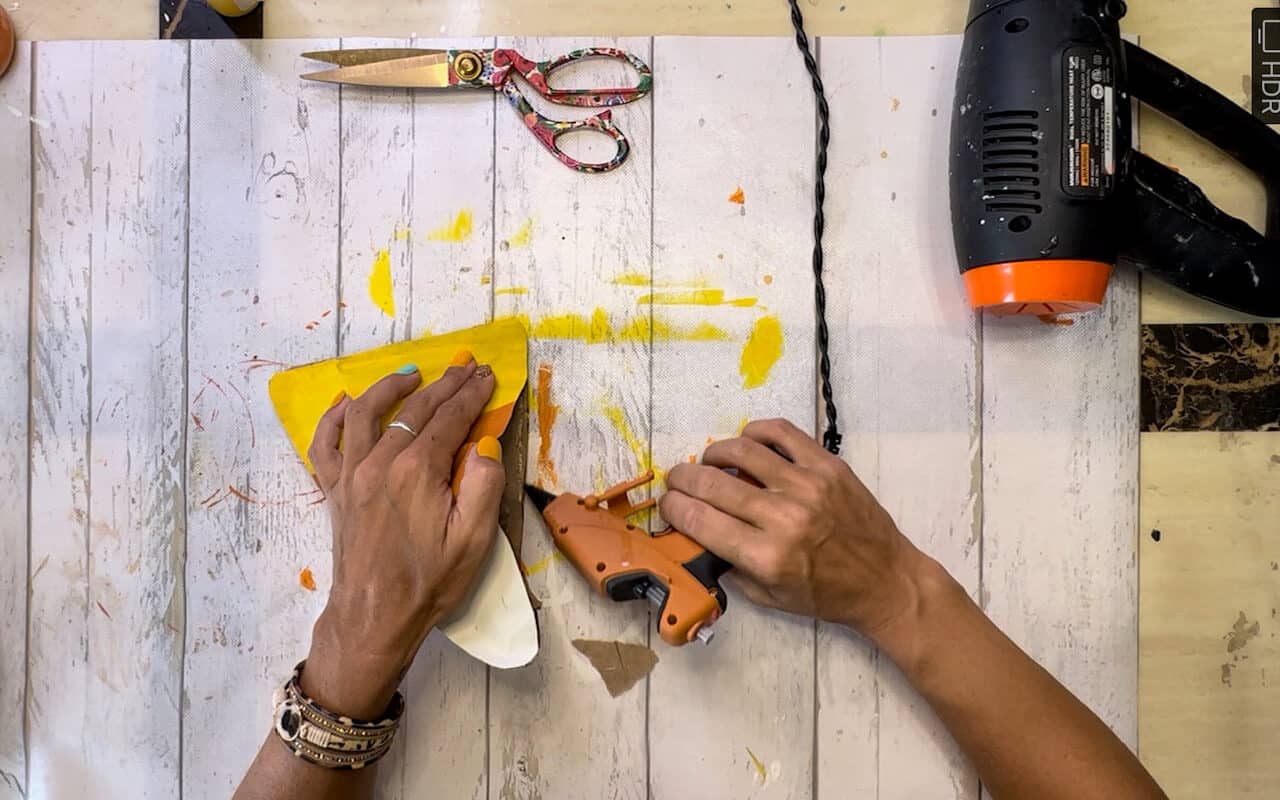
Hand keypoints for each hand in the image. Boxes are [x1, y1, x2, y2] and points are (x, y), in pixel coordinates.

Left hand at [301, 356, 505, 717]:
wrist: (375, 616)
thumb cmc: (429, 582)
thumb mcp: (474, 539)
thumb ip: (483, 485)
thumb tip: (483, 444)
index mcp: (418, 472)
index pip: (450, 419)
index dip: (472, 395)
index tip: (488, 376)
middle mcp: (380, 464)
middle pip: (415, 411)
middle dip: (445, 385)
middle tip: (466, 367)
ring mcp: (351, 475)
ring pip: (366, 414)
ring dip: (390, 387)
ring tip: (412, 374)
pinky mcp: (334, 491)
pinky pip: (325, 444)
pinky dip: (333, 418)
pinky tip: (345, 403)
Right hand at [658, 418, 928, 641]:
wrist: (885, 580)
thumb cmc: (827, 594)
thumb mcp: (769, 597)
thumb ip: (730, 566)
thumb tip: (697, 534)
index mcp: (766, 556)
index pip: (700, 520)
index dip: (673, 507)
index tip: (667, 503)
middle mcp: (784, 517)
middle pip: (712, 483)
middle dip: (683, 478)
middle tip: (677, 479)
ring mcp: (807, 486)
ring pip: (742, 451)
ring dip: (713, 453)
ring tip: (710, 461)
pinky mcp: (827, 465)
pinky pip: (781, 433)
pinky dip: (755, 433)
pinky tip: (747, 444)